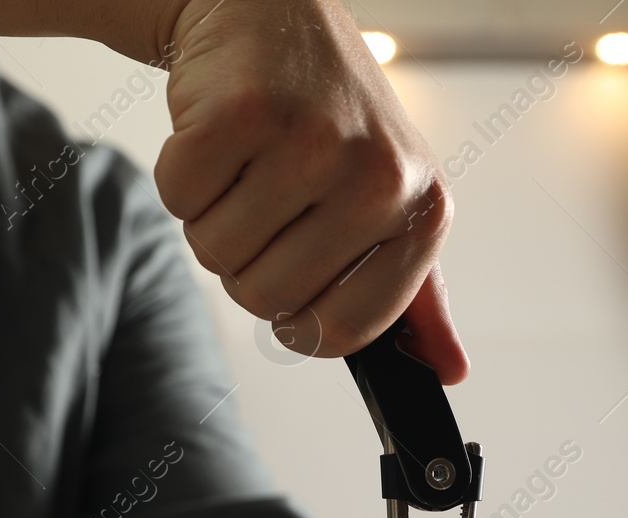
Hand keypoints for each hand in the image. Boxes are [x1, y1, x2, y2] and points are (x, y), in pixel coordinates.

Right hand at [154, 0, 468, 381]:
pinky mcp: (243, 112)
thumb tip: (450, 371)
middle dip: (246, 261)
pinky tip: (217, 135)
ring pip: (217, 254)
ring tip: (246, 163)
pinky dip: (180, 176)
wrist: (271, 11)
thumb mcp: (391, 204)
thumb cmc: (330, 117)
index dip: (299, 319)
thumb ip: (416, 294)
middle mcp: (379, 178)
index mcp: (423, 212)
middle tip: (267, 196)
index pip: (345, 330)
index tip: (294, 277)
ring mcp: (314, 142)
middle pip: (268, 299)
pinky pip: (178, 198)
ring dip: (211, 218)